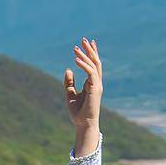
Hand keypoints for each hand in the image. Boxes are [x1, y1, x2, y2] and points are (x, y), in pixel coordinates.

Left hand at [64, 36, 102, 153]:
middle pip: (95, 62)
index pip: (93, 66)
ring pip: (93, 66)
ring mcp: (97, 85)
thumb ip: (69, 82)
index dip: (91, 54)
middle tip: (83, 39)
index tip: (87, 43)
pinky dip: (84, 65)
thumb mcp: (70, 95)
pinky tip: (76, 60)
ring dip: (85, 55)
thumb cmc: (78, 113)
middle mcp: (97, 83)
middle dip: (90, 50)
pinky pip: (91, 73)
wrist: (82, 124)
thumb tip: (68, 69)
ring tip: (76, 47)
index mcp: (92, 84)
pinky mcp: (95, 89)